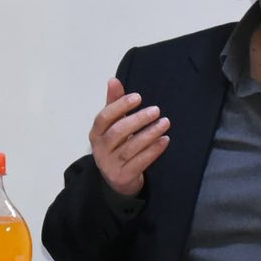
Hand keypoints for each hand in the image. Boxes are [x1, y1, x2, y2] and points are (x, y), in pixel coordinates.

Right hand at [90, 78, 168, 197]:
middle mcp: (100, 149)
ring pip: (130, 148)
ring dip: (149, 134)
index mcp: (95, 134)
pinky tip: (165, 140)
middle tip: (156, 110)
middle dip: (138, 120)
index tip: (138, 97)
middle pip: (117, 132)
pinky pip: (140, 162)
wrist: (117, 180)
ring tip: (165, 123)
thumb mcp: (113, 125)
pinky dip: (153, 150)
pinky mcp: (123, 176)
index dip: (120, 106)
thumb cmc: (116, 146)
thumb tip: (113, 80)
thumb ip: (114, 103)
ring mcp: (110, 165)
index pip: (104, 117)